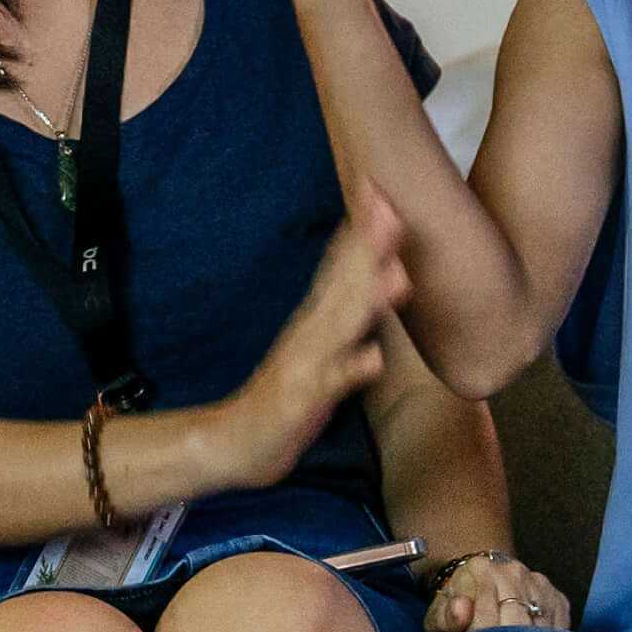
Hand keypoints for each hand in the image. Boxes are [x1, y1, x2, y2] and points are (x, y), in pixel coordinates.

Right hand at [219, 200, 408, 488]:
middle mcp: (312, 332)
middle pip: (343, 284)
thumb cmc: (290, 393)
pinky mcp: (305, 399)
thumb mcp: (323, 345)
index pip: (340, 266)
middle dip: (368, 248)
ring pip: (340, 328)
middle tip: (390, 207)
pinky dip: (352, 371)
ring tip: (396, 274)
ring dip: (367, 301)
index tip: (379, 189)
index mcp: (317, 318)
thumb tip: (384, 272)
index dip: (361, 230)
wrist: (235, 443)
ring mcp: (308, 364)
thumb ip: (348, 309)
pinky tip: (373, 359)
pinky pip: (331, 385)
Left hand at [422, 549, 573, 631]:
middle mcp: (514, 571)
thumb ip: (445, 618)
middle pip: (518, 622)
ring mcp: (539, 583)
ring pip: (541, 628)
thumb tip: (461, 609)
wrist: (478, 589)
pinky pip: (558, 629)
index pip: (486, 615)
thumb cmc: (456, 611)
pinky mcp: (558, 598)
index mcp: (480, 570)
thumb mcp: (439, 618)